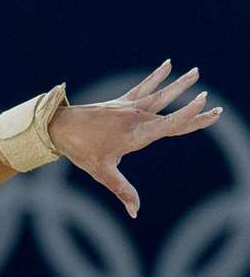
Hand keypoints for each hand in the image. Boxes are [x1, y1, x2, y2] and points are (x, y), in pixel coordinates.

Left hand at [46, 61, 221, 219]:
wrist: (60, 127)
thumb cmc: (81, 151)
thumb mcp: (102, 173)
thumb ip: (122, 190)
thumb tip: (136, 213)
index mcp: (136, 135)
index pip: (170, 126)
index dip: (190, 117)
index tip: (208, 109)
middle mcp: (136, 118)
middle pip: (170, 112)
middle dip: (193, 110)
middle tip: (216, 106)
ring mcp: (129, 107)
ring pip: (160, 94)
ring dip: (179, 84)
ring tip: (196, 72)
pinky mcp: (121, 102)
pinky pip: (143, 87)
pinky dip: (156, 76)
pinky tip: (168, 63)